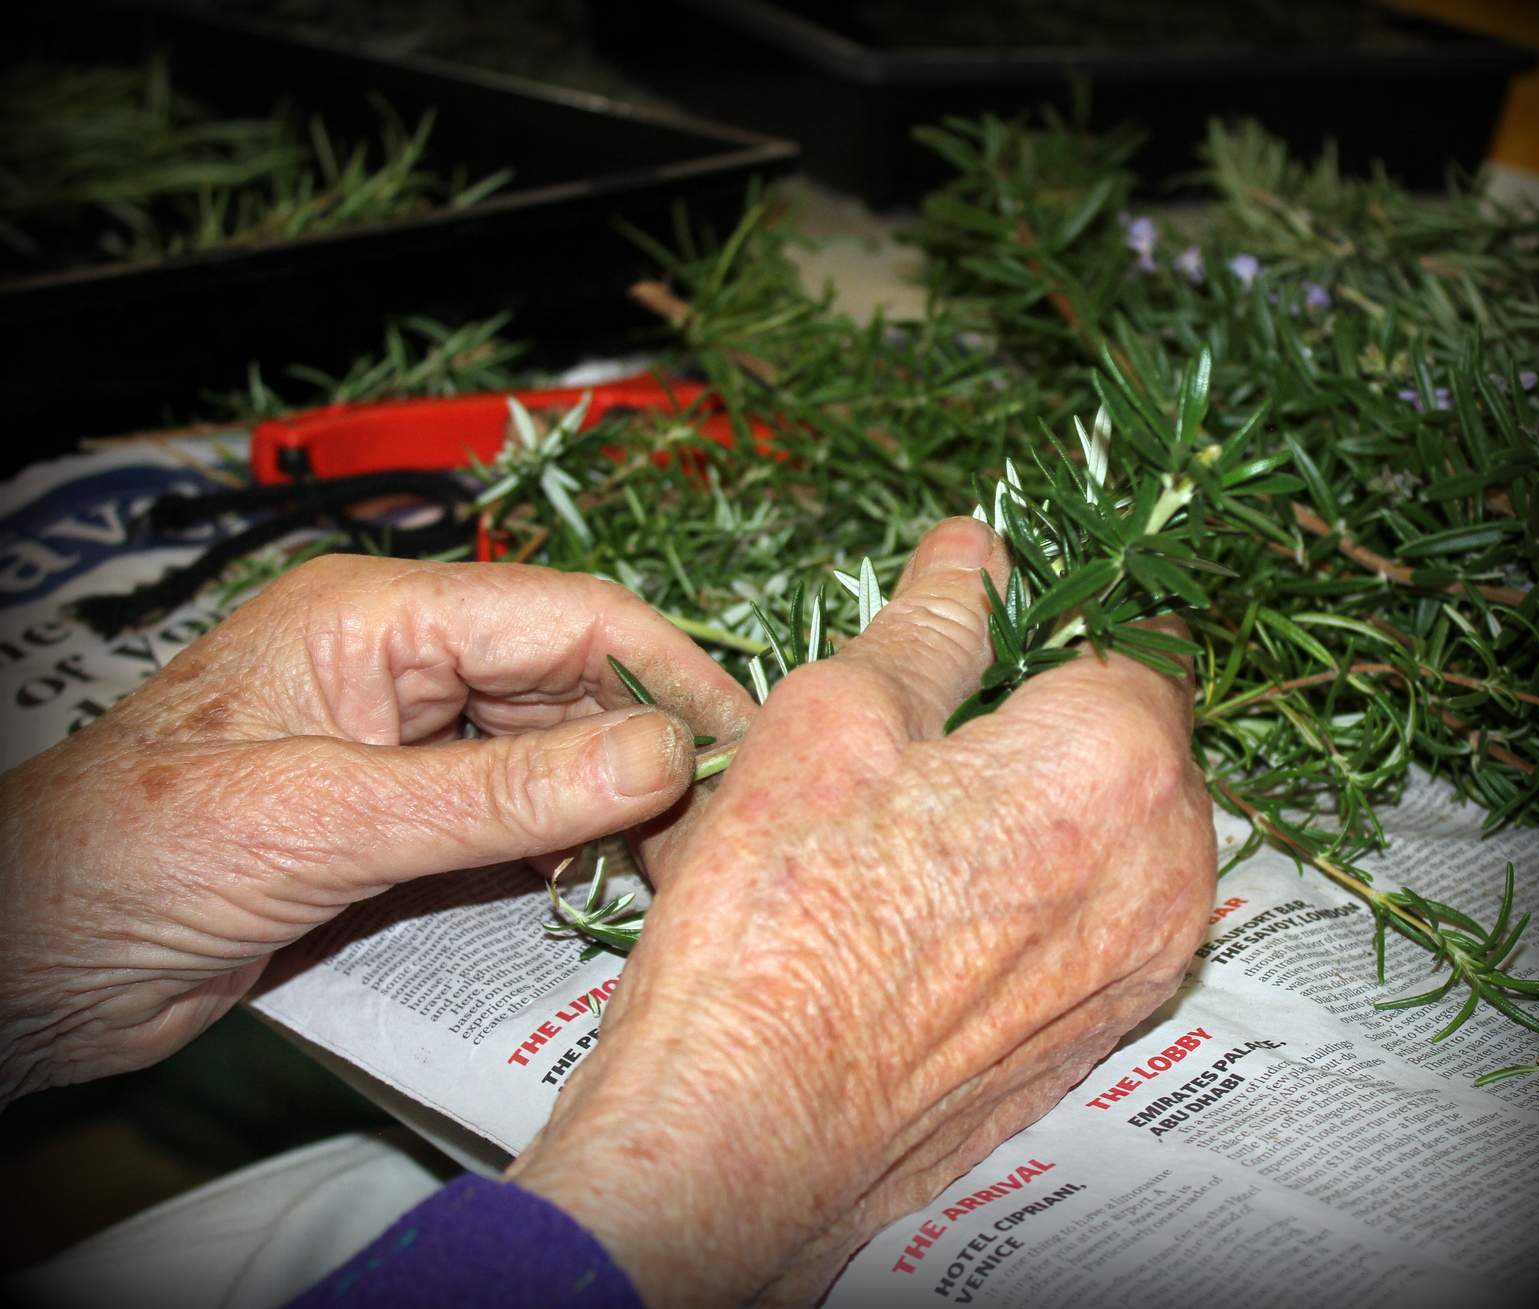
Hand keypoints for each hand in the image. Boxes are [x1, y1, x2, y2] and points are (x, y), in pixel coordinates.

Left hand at [0, 556, 752, 1103]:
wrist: (27, 961)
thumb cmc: (131, 859)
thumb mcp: (328, 821)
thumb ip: (500, 795)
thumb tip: (660, 756)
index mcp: (378, 614)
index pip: (569, 617)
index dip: (668, 674)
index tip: (745, 746)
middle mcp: (400, 659)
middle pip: (569, 680)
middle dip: (649, 748)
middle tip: (717, 830)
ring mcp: (399, 735)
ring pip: (547, 748)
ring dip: (609, 802)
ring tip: (669, 865)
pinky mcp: (393, 808)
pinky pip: (507, 809)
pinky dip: (556, 841)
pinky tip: (588, 882)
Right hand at [509, 517, 1215, 1306]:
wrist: (746, 1134)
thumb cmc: (776, 922)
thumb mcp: (835, 722)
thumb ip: (933, 623)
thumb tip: (978, 544)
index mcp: (1113, 759)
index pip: (1131, 637)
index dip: (1052, 625)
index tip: (977, 643)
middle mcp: (1167, 864)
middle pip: (1136, 736)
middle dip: (1050, 715)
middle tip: (925, 738)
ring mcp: (1144, 957)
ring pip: (1121, 825)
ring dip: (1045, 801)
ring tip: (917, 828)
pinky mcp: (1107, 1024)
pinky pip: (1102, 909)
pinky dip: (1042, 881)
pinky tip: (933, 904)